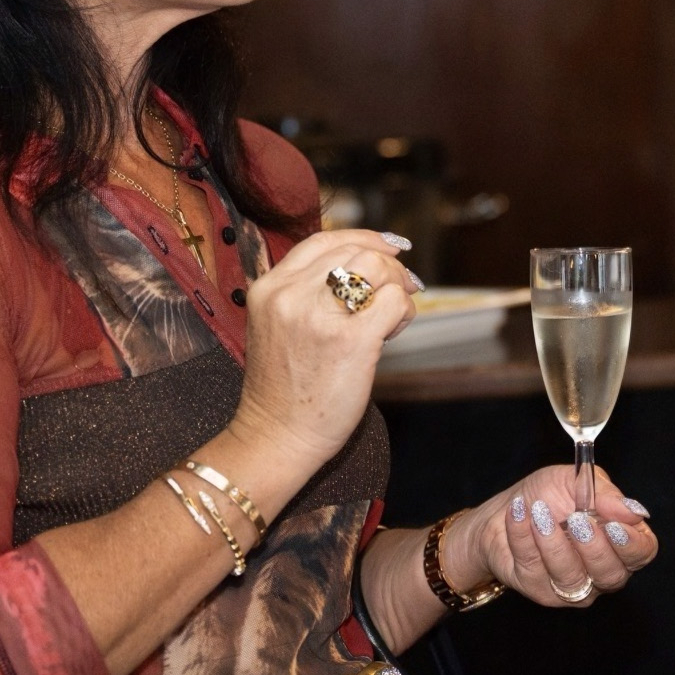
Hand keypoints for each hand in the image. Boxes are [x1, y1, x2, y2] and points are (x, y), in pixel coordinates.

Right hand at [229, 229, 422, 473]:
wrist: (276, 436)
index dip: (361, 238)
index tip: (386, 248)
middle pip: (356, 251)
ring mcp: (320, 316)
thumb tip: (364, 265)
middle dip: (388, 264)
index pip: (323, 241)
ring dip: (397, 285)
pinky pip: (394, 302)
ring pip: (377, 268)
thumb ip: (306, 293)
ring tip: (394, 314)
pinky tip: (394, 331)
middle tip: (403, 286)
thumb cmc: (283, 388)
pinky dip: (404, 311)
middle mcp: (290, 295)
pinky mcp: (352, 340)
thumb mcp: (277, 325)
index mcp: (269, 288)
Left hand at [443, 465, 657, 608]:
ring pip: (570, 577)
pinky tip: (518, 513)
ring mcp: (571, 586)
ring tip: (539, 513)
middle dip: (594, 548)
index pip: (642, 552)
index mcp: (620, 542)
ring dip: (553, 542)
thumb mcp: (577, 481)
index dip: (631, 543)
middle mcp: (601, 571)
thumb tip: (634, 511)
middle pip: (611, 575)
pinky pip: (534, 569)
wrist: (506, 509)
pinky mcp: (539, 590)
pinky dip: (523, 536)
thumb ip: (606, 494)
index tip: (613, 525)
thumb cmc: (548, 495)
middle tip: (577, 520)